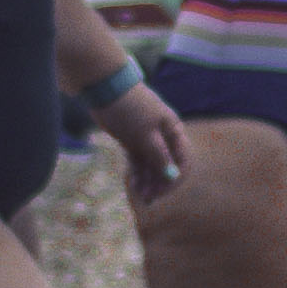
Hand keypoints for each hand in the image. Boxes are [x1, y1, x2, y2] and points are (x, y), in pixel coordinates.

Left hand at [99, 73, 190, 202]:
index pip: (183, 161)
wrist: (104, 87)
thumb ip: (160, 156)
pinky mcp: (131, 139)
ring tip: (140, 195)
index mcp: (173, 130)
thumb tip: (173, 176)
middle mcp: (163, 135)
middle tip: (148, 200)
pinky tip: (134, 185)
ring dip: (148, 180)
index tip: (162, 192)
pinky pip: (138, 160)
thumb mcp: (146, 135)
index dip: (175, 179)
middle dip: (160, 183)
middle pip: (167, 164)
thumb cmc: (130, 108)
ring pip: (151, 164)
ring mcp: (146, 137)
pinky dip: (137, 172)